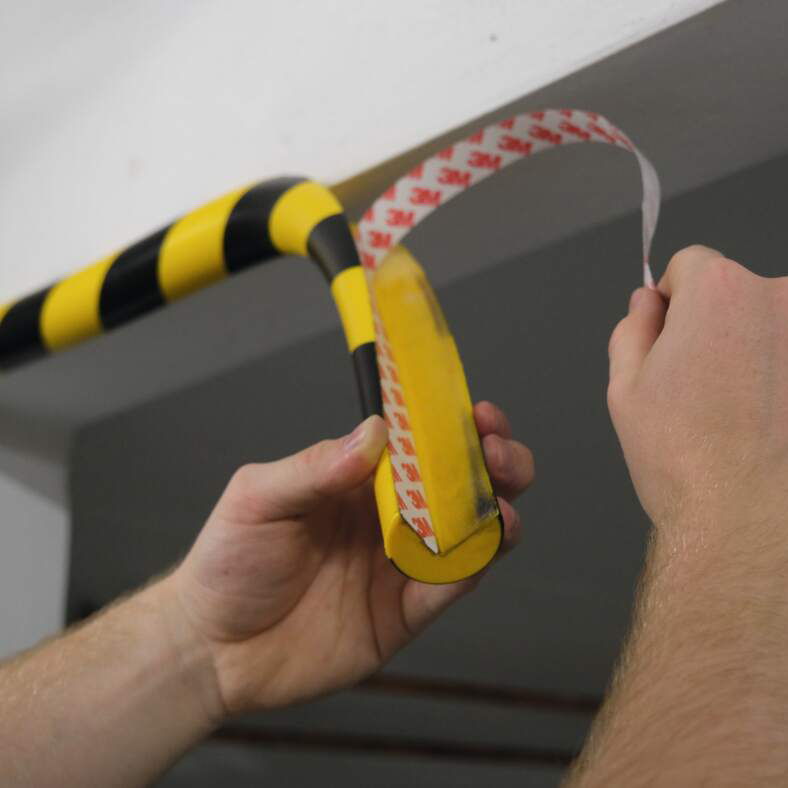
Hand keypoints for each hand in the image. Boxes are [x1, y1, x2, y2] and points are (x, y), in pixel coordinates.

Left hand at [165, 401, 532, 716]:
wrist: (212, 649)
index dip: (450, 426)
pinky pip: (448, 587)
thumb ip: (317, 466)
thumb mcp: (260, 498)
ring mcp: (397, 566)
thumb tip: (376, 431)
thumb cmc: (228, 562)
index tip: (475, 413)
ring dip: (495, 513)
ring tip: (499, 502)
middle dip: (490, 464)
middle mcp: (386, 518)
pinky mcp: (403, 614)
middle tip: (497, 455)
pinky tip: (480, 546)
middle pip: (456, 485)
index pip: (415, 444)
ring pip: (467, 533)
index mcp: (356, 481)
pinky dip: (471, 565)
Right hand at [607, 245, 787, 535]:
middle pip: (738, 293)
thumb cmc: (681, 457)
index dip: (672, 302)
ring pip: (774, 329)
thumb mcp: (625, 388)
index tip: (669, 342)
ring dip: (758, 353)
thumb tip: (646, 304)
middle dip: (717, 327)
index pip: (691, 264)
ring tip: (741, 414)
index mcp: (719, 291)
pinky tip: (771, 425)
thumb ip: (633, 329)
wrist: (748, 521)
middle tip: (701, 388)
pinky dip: (781, 381)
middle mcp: (781, 299)